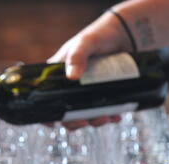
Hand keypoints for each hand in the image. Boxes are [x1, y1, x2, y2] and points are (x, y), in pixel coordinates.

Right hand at [48, 10, 132, 129]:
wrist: (122, 36)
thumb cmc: (98, 36)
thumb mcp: (85, 43)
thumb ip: (77, 56)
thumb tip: (72, 77)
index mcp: (57, 77)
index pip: (45, 99)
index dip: (47, 114)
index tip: (53, 122)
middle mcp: (69, 89)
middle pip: (66, 114)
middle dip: (75, 122)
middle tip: (85, 121)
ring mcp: (85, 95)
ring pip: (85, 116)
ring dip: (94, 121)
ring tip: (106, 117)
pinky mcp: (101, 97)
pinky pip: (102, 112)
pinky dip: (109, 116)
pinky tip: (116, 116)